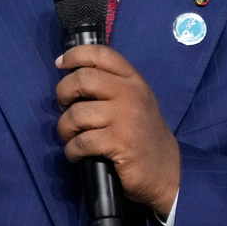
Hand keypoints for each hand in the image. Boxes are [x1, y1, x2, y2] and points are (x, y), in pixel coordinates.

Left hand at [55, 45, 179, 216]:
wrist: (166, 171)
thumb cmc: (143, 135)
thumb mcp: (134, 101)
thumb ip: (111, 86)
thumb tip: (71, 80)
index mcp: (133, 80)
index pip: (101, 54)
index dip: (75, 55)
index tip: (60, 64)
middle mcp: (130, 93)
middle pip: (82, 79)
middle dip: (63, 93)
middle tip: (64, 108)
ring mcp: (125, 118)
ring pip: (76, 113)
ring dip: (65, 128)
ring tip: (71, 137)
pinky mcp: (119, 143)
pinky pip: (80, 141)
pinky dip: (71, 150)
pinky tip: (76, 155)